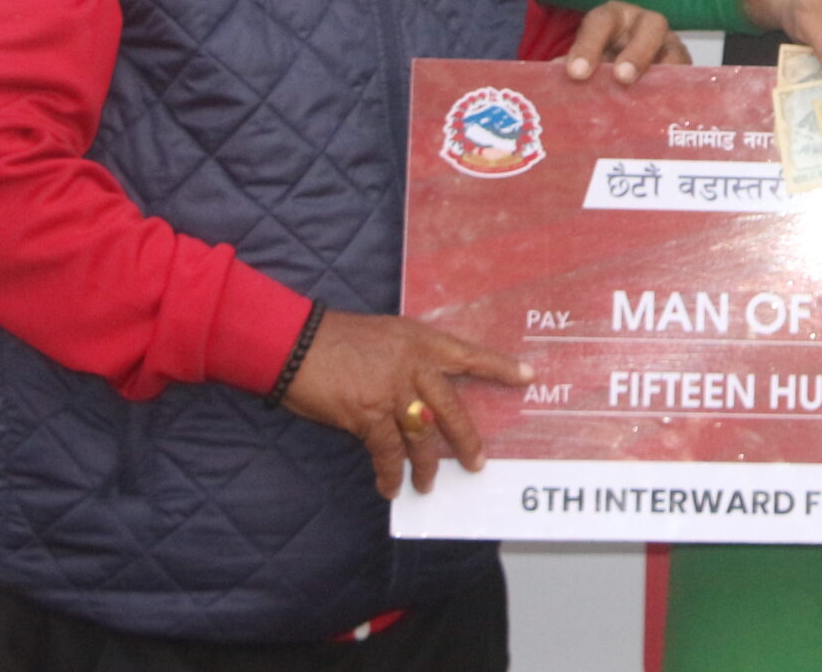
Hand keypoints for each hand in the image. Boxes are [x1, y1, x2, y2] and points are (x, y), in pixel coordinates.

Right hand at [280, 310, 532, 498]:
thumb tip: (423, 387)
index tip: (527, 377)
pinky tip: (390, 486)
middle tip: (477, 462)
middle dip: (467, 439)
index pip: (469, 355)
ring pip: (423, 435)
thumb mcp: (385, 335)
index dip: (499, 367)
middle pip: (452, 407)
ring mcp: (392, 390)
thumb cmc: (336, 337)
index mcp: (421, 341)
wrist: (294, 342)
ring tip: (428, 483)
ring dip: (426, 465)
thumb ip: (409, 357)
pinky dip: (389, 472)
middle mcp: (414, 365)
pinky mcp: (367, 413)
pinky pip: (387, 451)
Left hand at [562, 1, 690, 83]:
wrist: (629, 68)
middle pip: (649, 26)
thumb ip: (571, 68)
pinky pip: (685, 75)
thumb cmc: (600, 62)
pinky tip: (666, 106)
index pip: (600, 23)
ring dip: (664, 73)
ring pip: (673, 50)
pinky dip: (676, 89)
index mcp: (612, 18)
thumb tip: (550, 84)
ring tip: (649, 94)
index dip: (588, 46)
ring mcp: (669, 44)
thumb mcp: (584, 60)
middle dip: (636, 52)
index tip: (575, 73)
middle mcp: (644, 24)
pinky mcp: (684, 66)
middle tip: (622, 77)